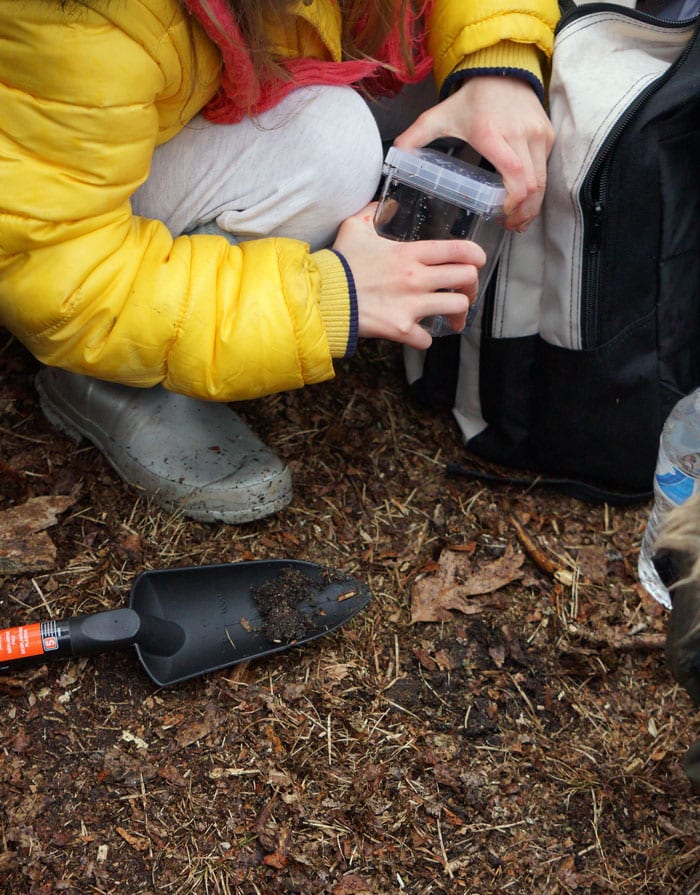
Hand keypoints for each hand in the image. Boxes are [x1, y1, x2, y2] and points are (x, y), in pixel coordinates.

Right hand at [334, 204, 485, 349]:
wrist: (322, 297)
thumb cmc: (339, 264)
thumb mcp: (354, 227)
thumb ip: (373, 211)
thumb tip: (385, 203)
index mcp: (411, 254)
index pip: (460, 250)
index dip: (476, 255)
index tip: (477, 261)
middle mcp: (417, 279)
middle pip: (466, 278)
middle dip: (471, 285)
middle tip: (464, 290)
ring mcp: (411, 306)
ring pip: (457, 308)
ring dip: (457, 314)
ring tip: (451, 317)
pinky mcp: (401, 329)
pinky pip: (427, 339)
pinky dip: (424, 339)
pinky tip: (418, 334)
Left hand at [394, 76, 553, 231]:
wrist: (501, 70)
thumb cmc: (470, 100)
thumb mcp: (438, 116)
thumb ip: (415, 136)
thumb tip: (394, 156)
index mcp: (491, 134)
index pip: (514, 173)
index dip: (513, 200)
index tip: (502, 215)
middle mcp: (519, 134)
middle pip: (532, 185)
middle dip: (523, 211)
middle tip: (510, 226)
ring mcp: (536, 134)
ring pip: (543, 181)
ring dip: (533, 205)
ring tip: (518, 220)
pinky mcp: (546, 135)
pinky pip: (545, 169)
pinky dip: (537, 189)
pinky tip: (525, 201)